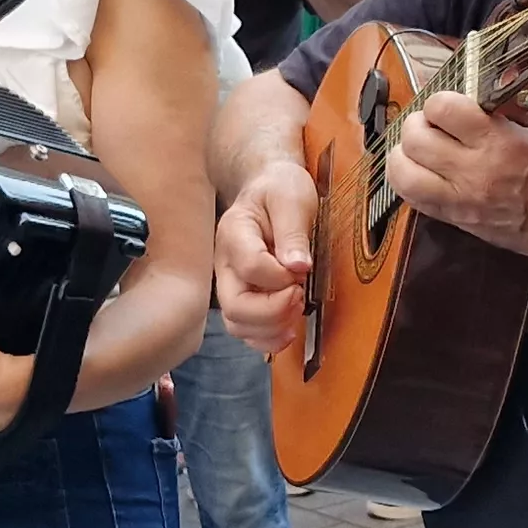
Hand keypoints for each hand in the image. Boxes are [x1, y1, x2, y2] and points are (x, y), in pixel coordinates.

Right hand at [217, 161, 321, 358]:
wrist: (269, 188)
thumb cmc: (279, 189)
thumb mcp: (291, 197)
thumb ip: (293, 231)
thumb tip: (298, 266)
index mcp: (234, 233)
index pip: (250, 266)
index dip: (280, 276)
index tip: (302, 267)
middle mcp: (225, 264)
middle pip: (235, 306)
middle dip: (274, 310)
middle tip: (299, 295)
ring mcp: (231, 284)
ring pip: (238, 325)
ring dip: (272, 329)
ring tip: (296, 310)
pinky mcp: (243, 297)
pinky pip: (246, 331)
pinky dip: (267, 339)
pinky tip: (289, 330)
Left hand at [384, 90, 527, 278]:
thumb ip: (509, 107)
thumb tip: (481, 85)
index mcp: (501, 142)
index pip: (444, 109)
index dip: (442, 101)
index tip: (454, 105)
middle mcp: (475, 172)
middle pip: (416, 138)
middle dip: (420, 123)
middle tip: (434, 124)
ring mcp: (462, 202)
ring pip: (404, 173)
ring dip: (405, 153)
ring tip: (420, 147)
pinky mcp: (458, 223)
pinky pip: (413, 200)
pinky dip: (409, 180)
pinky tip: (422, 171)